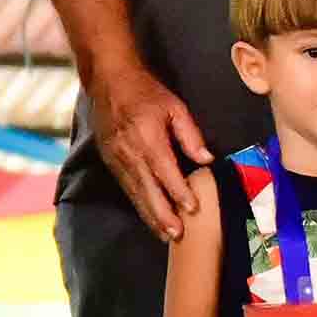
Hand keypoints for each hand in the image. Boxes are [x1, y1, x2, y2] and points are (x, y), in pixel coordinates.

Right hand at [84, 62, 211, 240]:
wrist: (109, 81)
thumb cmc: (146, 92)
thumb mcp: (175, 106)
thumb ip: (190, 134)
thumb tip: (207, 159)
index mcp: (148, 137)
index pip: (166, 170)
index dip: (179, 191)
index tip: (192, 208)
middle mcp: (130, 152)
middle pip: (148, 189)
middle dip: (163, 214)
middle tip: (177, 234)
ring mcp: (117, 158)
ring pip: (136, 193)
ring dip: (151, 215)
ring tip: (165, 234)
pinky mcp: (110, 161)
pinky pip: (126, 188)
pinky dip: (139, 204)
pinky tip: (149, 216)